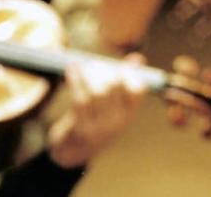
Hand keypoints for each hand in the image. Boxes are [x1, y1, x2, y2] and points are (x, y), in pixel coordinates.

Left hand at [47, 54, 147, 168]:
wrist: (73, 151)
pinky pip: (78, 100)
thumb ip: (125, 81)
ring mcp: (99, 127)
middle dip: (105, 70)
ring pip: (97, 93)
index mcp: (128, 114)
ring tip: (84, 66)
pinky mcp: (80, 129)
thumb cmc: (95, 120)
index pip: (138, 90)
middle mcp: (117, 122)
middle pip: (114, 87)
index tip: (119, 66)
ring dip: (89, 74)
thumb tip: (137, 59)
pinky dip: (75, 81)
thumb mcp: (113, 105)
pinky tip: (72, 69)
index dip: (130, 74)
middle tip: (96, 64)